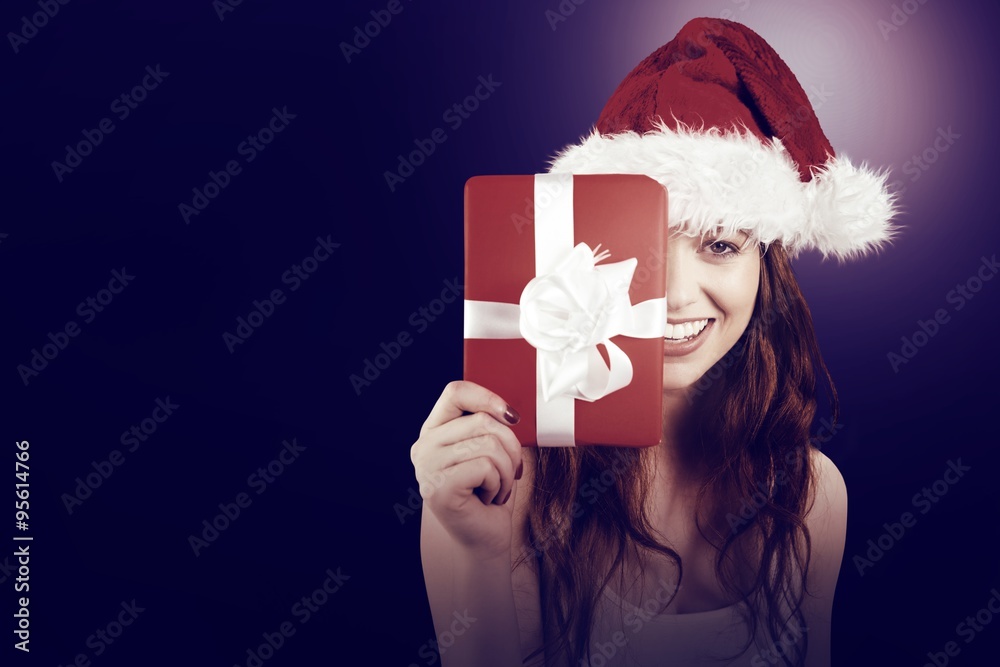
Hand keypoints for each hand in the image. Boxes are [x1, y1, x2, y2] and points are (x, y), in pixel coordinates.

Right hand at [410, 380, 523, 560]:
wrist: (483, 539)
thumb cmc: (489, 493)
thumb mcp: (490, 450)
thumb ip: (490, 426)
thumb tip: (509, 412)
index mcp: (434, 431)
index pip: (456, 392)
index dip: (487, 397)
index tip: (512, 417)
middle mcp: (424, 446)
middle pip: (483, 421)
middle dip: (510, 449)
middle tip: (507, 473)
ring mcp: (427, 467)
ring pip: (489, 444)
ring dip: (507, 471)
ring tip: (496, 488)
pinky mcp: (438, 487)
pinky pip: (486, 467)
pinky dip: (499, 485)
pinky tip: (489, 498)